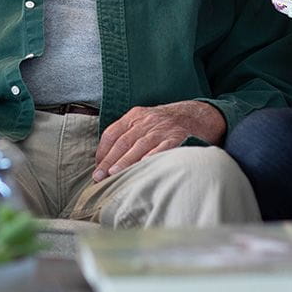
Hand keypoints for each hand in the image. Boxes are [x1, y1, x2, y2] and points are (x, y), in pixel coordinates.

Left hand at [93, 101, 226, 181]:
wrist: (194, 114)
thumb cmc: (162, 124)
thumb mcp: (143, 121)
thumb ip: (126, 135)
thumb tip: (105, 160)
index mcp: (135, 116)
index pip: (112, 133)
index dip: (103, 151)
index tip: (97, 168)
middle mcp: (146, 121)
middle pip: (123, 141)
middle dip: (110, 160)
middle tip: (100, 176)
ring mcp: (162, 129)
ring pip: (140, 146)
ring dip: (125, 161)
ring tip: (114, 174)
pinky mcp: (176, 137)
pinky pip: (162, 148)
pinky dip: (152, 157)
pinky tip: (143, 166)